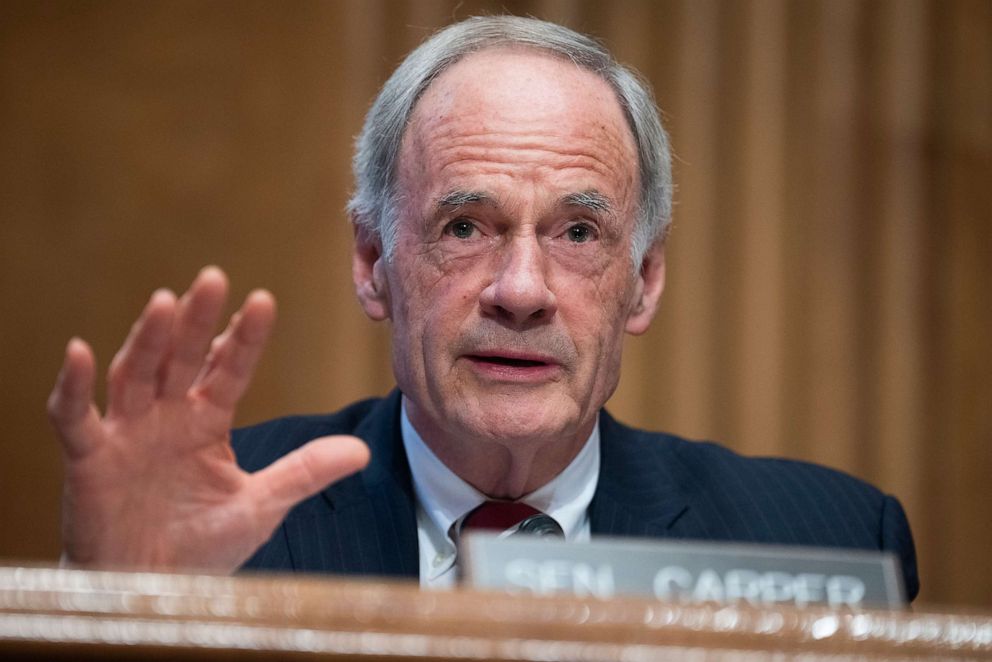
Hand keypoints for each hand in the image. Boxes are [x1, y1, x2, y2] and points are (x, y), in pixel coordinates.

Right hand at [47, 267, 368, 572]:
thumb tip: (363, 450)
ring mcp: (126, 433)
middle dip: (196, 320)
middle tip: (214, 277)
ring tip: (164, 301)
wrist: (149, 589)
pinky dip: (73, 388)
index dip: (243, 338)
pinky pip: (75, 418)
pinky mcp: (89, 458)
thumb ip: (304, 472)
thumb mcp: (260, 506)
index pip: (228, 369)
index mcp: (207, 421)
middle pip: (181, 358)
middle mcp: (167, 416)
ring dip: (146, 339)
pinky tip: (78, 352)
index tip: (262, 301)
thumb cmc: (201, 544)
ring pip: (135, 375)